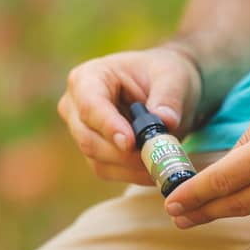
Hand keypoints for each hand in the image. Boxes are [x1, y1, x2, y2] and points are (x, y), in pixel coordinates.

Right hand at [58, 46, 200, 183]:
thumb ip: (169, 97)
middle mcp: (76, 106)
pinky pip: (108, 171)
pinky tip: (156, 171)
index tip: (130, 143)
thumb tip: (165, 121)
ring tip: (162, 163)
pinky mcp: (94, 153)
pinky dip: (133, 174)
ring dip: (131, 167)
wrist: (166, 89)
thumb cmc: (164, 75)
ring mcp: (81, 132)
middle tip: (155, 158)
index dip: (108, 126)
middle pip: (89, 139)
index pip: (90, 106)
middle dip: (123, 154)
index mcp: (89, 77)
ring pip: (97, 160)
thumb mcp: (173, 77)